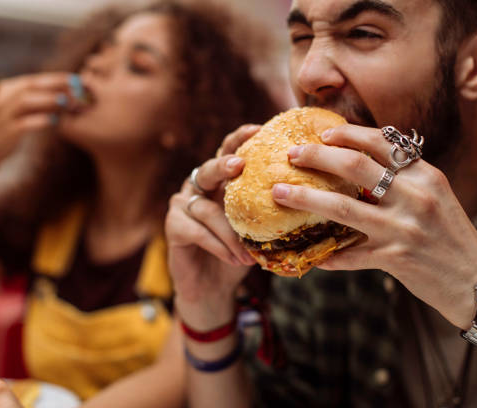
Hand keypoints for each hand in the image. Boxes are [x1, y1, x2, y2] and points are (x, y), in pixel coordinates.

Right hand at [0, 72, 72, 163]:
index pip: (34, 79)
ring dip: (47, 99)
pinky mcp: (7, 131)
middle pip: (31, 86)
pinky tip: (55, 120)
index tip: (76, 78)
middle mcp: (5, 99)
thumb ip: (39, 101)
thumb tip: (67, 95)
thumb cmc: (10, 127)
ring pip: (25, 101)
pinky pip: (24, 123)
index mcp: (8, 90)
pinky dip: (40, 120)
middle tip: (75, 86)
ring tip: (66, 101)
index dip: (55, 78)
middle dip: (54, 84)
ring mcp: (4, 114)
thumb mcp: (22, 110)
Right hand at [165, 125, 259, 328]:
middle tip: (239, 166)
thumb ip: (268, 212)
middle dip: (223, 165)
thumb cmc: (239, 254)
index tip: (258, 128)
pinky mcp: (173, 227)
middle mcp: (199, 188)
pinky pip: (196, 230)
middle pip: (208, 170)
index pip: (228, 152)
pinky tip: (234, 258)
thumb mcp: (257, 231)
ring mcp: (182, 205)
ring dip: (230, 232)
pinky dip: (218, 245)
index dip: (239, 138)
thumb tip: (304, 198)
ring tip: (249, 252)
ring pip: (206, 208)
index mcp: (221, 182)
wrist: (213, 288)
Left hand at [271, 124, 476, 328]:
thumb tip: (361, 163)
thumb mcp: (436, 195)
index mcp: (425, 175)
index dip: (347, 133)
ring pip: (342, 207)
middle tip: (291, 154)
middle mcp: (415, 196)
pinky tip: (311, 256)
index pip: (381, 142)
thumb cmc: (453, 236)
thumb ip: (404, 178)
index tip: (323, 134)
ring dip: (305, 198)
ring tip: (279, 192)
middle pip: (354, 165)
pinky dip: (328, 255)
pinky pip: (350, 255)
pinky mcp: (395, 259)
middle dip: (316, 156)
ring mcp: (403, 228)